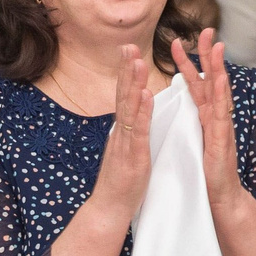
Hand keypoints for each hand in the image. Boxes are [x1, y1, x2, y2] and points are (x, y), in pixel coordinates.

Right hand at [83, 44, 155, 224]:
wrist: (109, 210)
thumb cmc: (121, 185)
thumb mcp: (126, 153)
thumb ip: (129, 135)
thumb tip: (131, 120)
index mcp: (122, 132)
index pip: (124, 97)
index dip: (126, 74)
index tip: (129, 52)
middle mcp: (121, 133)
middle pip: (123, 96)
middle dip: (126, 70)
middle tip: (129, 45)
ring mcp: (126, 144)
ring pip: (130, 108)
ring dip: (133, 83)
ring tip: (137, 61)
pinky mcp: (134, 157)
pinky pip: (139, 131)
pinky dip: (143, 112)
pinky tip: (146, 94)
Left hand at [168, 32, 244, 212]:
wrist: (219, 196)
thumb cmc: (206, 171)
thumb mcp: (196, 140)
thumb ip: (195, 123)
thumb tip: (189, 109)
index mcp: (205, 116)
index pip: (197, 84)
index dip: (190, 63)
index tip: (182, 42)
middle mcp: (216, 117)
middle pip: (212, 79)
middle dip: (208, 55)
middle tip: (207, 29)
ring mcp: (221, 127)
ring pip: (220, 91)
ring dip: (218, 67)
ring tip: (217, 46)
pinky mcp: (221, 139)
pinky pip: (221, 113)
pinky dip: (220, 94)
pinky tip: (220, 79)